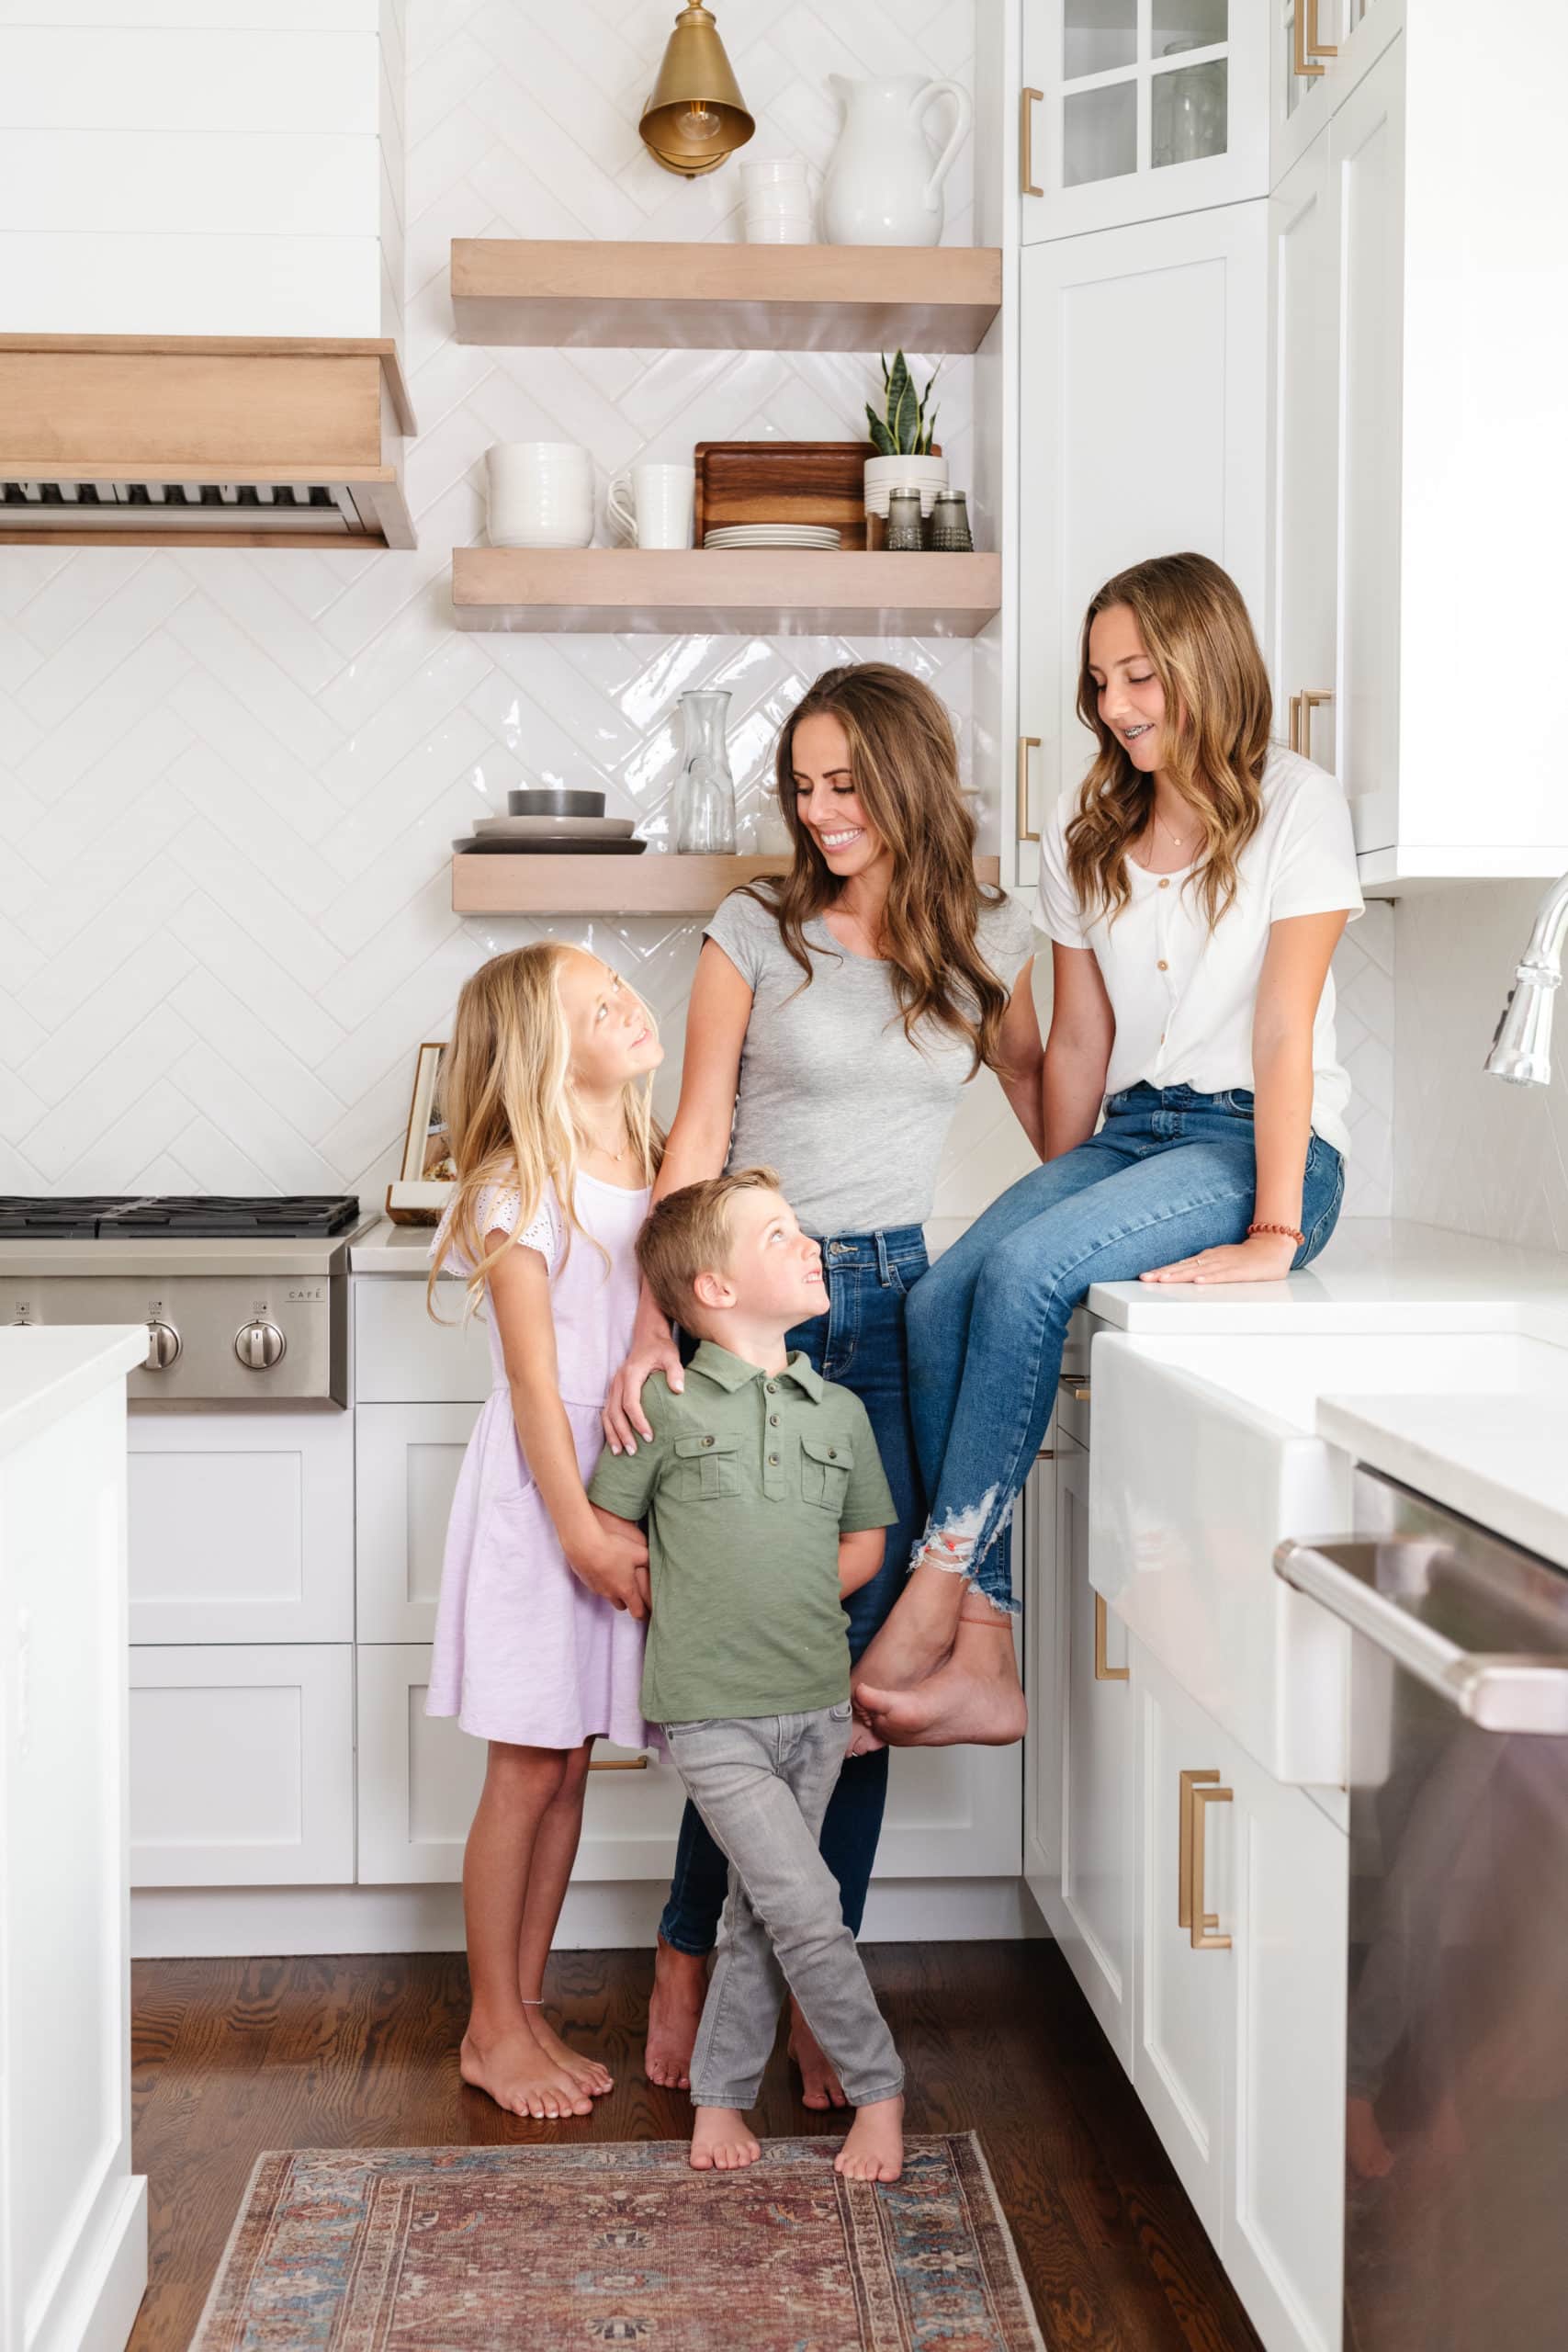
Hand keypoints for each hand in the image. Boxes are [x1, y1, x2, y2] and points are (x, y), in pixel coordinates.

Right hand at [567, 1511, 651, 1615]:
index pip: (638, 1611)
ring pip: (609, 1596)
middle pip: (622, 1606)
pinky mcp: (586, 1581)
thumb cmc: (613, 1548)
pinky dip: (602, 1581)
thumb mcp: (639, 1551)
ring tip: (618, 1578)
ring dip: (615, 1592)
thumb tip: (656, 1562)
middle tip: (635, 1594)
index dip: (644, 1615)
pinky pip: (597, 1586)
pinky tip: (604, 1568)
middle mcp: (611, 1593)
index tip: (649, 1616)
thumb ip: (650, 1559)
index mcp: (626, 1589)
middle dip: (629, 1602)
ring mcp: (597, 1588)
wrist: (583, 1543)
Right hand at [603, 1313, 682, 1453]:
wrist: (647, 1337)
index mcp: (631, 1374)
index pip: (631, 1402)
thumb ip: (675, 1372)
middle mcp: (618, 1381)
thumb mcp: (671, 1356)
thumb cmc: (660, 1348)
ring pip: (607, 1414)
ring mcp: (613, 1386)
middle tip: (634, 1451)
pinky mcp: (613, 1391)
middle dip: (623, 1433)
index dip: (638, 1421)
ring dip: (613, 1434)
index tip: (649, 1436)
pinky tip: (615, 1442)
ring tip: (620, 1452)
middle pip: (616, 1412)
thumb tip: (679, 1390)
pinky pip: (607, 1412)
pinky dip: (609, 1428)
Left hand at [1139, 1230, 1298, 1285]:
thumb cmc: (1245, 1257)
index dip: (1162, 1271)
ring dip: (1180, 1275)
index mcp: (1206, 1257)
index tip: (1145, 1276)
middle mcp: (1212, 1259)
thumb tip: (1182, 1274)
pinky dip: (1210, 1277)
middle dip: (1163, 1273)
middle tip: (1145, 1278)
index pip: (1179, 1265)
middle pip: (1183, 1267)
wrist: (1273, 1246)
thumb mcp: (1219, 1259)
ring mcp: (1225, 1263)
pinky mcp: (1239, 1270)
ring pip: (1198, 1270)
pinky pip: (1222, 1275)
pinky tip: (1199, 1281)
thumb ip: (1202, 1266)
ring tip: (1163, 1280)